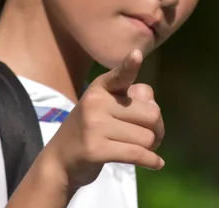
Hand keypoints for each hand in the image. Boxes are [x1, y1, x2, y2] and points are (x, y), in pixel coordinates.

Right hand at [42, 49, 164, 190]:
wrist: (60, 160)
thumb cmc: (90, 130)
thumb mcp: (105, 108)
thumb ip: (132, 99)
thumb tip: (152, 102)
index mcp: (100, 88)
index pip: (120, 75)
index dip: (130, 65)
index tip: (136, 55)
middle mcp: (96, 102)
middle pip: (151, 114)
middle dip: (158, 129)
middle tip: (152, 137)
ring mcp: (94, 126)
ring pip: (146, 137)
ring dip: (152, 147)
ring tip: (143, 149)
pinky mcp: (95, 149)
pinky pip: (136, 154)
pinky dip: (151, 160)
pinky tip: (157, 163)